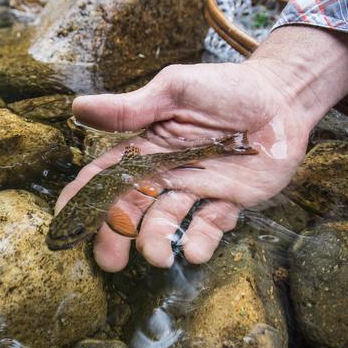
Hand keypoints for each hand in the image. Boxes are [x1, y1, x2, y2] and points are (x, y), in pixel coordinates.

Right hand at [55, 61, 311, 270]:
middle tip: (109, 260)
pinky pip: (208, 228)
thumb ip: (131, 108)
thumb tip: (78, 109)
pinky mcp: (226, 204)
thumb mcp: (175, 90)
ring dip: (157, 242)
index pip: (104, 177)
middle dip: (114, 235)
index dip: (82, 199)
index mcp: (145, 148)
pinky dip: (199, 243)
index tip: (65, 224)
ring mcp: (194, 191)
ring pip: (165, 223)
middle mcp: (164, 174)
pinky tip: (195, 252)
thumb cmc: (225, 87)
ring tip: (158, 257)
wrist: (282, 98)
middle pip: (129, 210)